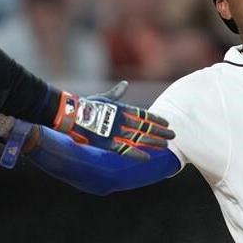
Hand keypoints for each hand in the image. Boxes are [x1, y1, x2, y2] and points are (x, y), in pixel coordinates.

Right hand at [53, 81, 173, 161]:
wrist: (69, 114)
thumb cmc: (85, 105)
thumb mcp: (104, 97)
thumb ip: (117, 93)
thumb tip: (126, 84)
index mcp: (121, 108)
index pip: (144, 114)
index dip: (156, 119)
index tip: (167, 123)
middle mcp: (121, 120)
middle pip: (146, 126)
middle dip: (160, 131)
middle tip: (173, 135)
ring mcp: (115, 131)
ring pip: (139, 138)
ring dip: (153, 142)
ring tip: (166, 146)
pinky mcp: (107, 142)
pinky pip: (125, 150)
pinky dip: (136, 154)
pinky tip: (147, 158)